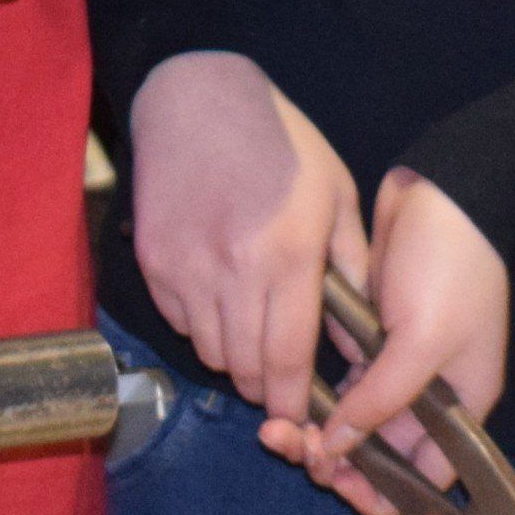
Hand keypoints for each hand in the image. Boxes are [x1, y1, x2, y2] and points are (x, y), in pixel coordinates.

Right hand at [128, 53, 365, 424]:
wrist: (198, 98)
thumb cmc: (281, 143)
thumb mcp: (336, 194)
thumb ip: (352, 267)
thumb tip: (359, 332)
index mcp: (289, 254)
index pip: (288, 358)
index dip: (294, 400)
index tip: (303, 416)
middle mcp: (235, 268)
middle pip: (245, 367)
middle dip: (264, 388)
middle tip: (278, 384)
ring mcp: (187, 266)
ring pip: (209, 351)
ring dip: (232, 359)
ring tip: (250, 339)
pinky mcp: (154, 260)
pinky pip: (179, 321)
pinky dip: (199, 326)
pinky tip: (217, 300)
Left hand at [268, 167, 506, 514]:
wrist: (442, 193)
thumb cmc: (448, 268)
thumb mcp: (421, 340)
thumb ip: (381, 400)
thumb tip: (335, 449)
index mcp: (462, 411)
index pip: (423, 483)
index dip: (378, 493)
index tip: (333, 477)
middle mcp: (431, 399)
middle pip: (380, 457)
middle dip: (332, 460)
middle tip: (285, 442)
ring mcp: (398, 368)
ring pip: (354, 423)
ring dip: (315, 429)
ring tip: (272, 423)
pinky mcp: (371, 337)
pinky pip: (342, 383)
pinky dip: (316, 391)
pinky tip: (284, 385)